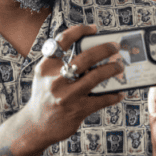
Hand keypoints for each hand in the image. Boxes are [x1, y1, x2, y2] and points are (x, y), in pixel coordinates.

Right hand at [20, 25, 124, 151]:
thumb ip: (60, 62)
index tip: (93, 29)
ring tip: (119, 66)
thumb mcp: (44, 76)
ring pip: (95, 77)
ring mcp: (67, 96)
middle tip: (115, 46)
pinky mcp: (77, 110)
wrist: (35, 126)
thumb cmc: (44, 96)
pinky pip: (100, 100)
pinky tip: (119, 93)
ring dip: (111, 69)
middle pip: (85, 58)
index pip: (62, 41)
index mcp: (46, 67)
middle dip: (104, 49)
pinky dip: (112, 96)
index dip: (80, 31)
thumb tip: (88, 50)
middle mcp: (55, 80)